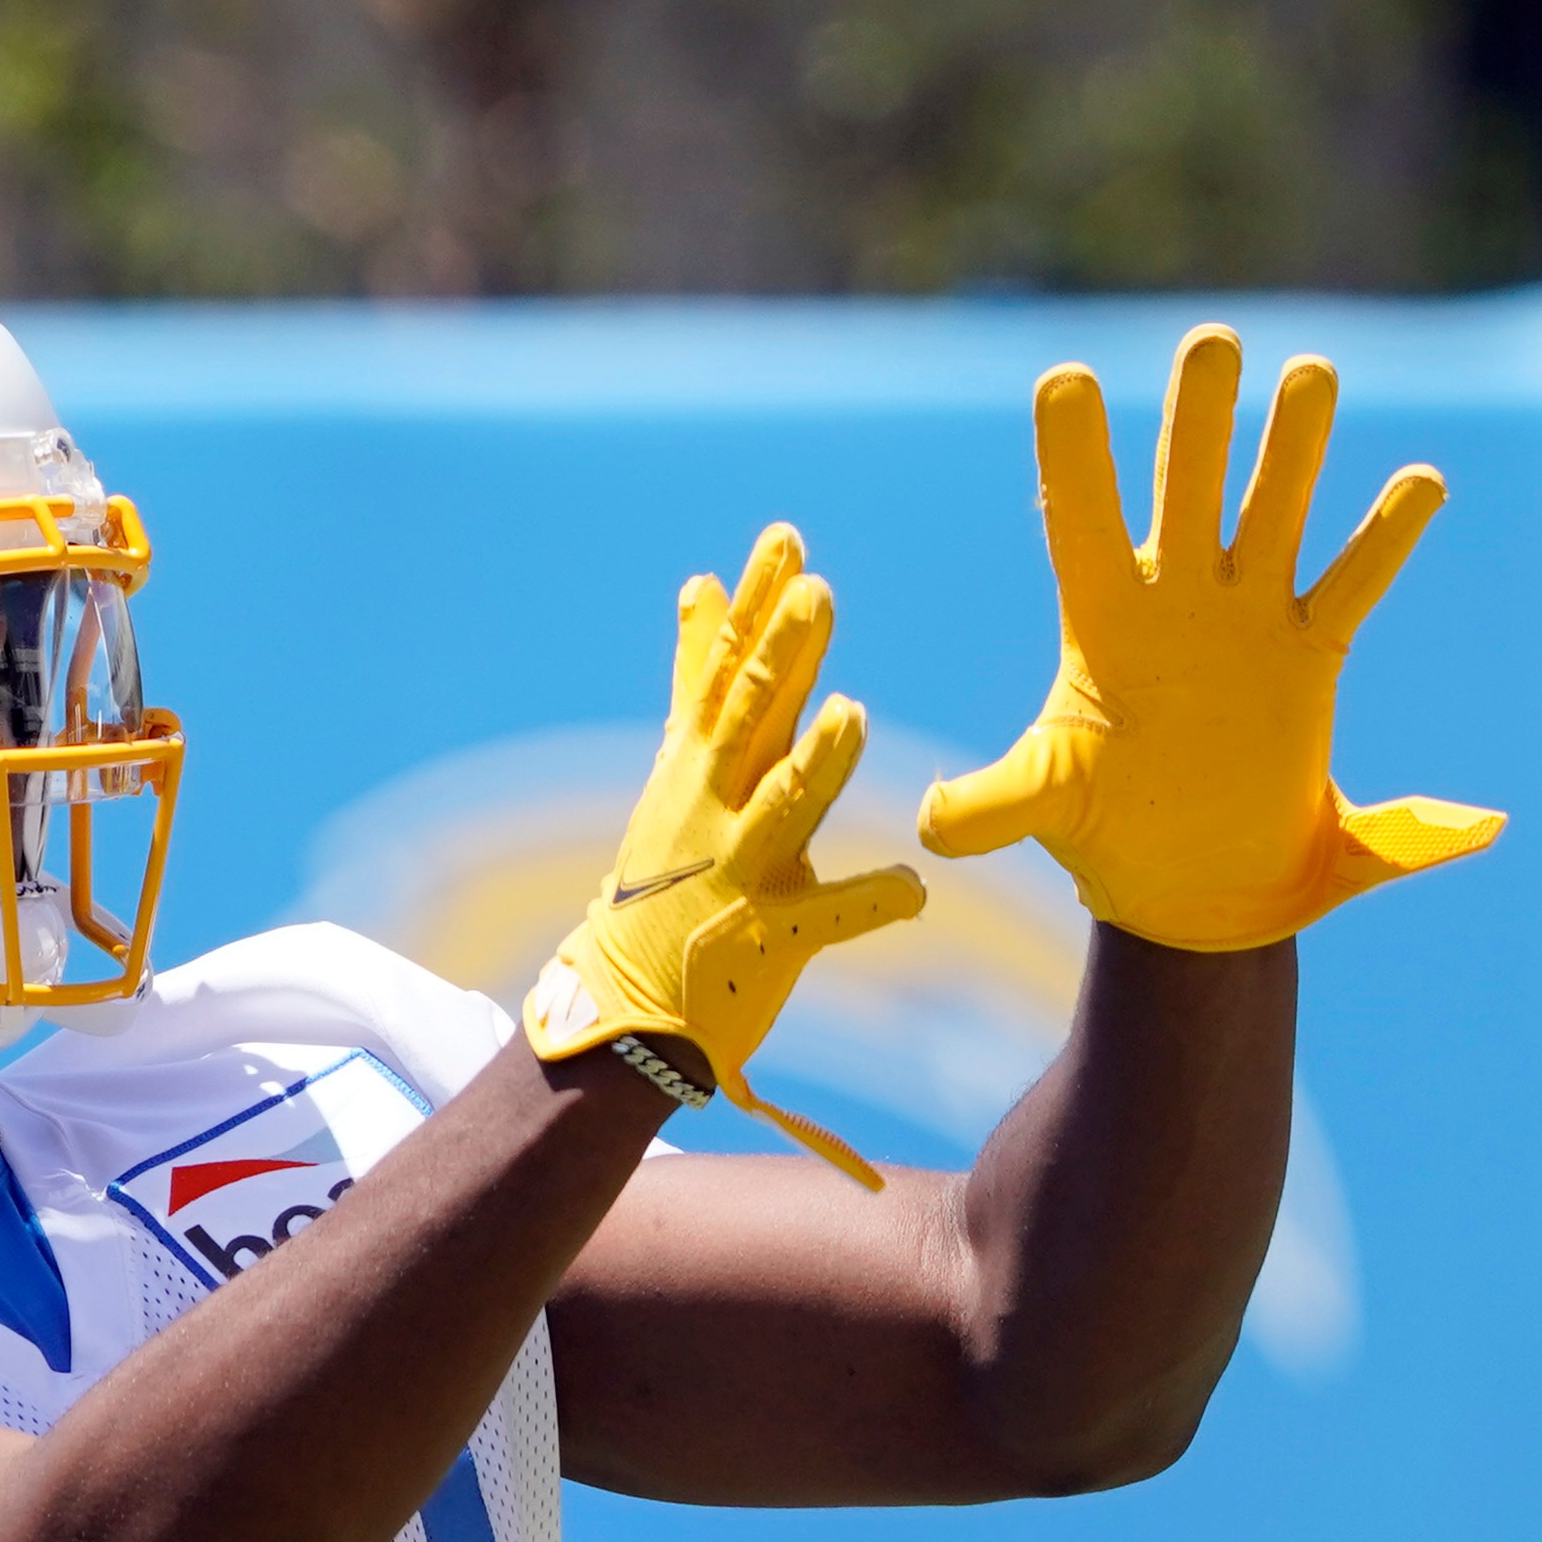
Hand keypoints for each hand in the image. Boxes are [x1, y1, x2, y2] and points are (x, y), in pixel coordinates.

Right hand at [523, 523, 925, 1187]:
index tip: (786, 539)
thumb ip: (698, 674)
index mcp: (699, 764)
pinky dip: (864, 903)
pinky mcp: (764, 940)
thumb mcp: (680, 765)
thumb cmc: (668, 876)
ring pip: (778, 810)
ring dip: (814, 765)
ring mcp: (734, 872)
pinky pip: (821, 922)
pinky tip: (914, 888)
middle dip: (781, 656)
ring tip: (853, 711)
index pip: (726, 669)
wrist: (628, 1002)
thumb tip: (700, 581)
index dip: (755, 605)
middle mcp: (711, 808)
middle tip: (818, 590)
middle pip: (750, 721)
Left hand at [918, 324, 1504, 949]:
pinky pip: (1351, 585)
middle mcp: (1175, 601)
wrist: (1193, 887)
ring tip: (1311, 372)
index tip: (1065, 380)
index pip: (1080, 524)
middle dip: (1199, 421)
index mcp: (1101, 625)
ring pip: (1272, 513)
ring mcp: (1245, 618)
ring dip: (1292, 448)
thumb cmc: (1107, 833)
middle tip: (1212, 342)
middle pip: (1186, 491)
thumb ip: (997, 805)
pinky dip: (1383, 538)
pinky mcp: (1308, 654)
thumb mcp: (1048, 807)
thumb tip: (929, 827)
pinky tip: (1420, 481)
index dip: (1074, 458)